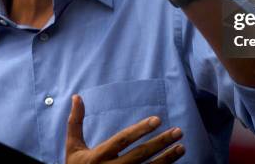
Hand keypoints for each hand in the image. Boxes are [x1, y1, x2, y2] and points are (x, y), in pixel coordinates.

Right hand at [65, 95, 184, 163]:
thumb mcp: (72, 147)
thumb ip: (75, 122)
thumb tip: (77, 96)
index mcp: (97, 157)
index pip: (122, 141)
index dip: (140, 130)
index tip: (157, 120)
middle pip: (139, 155)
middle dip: (160, 143)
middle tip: (178, 131)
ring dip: (167, 159)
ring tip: (181, 147)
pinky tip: (174, 162)